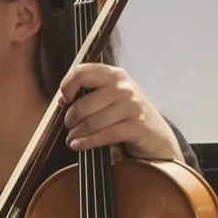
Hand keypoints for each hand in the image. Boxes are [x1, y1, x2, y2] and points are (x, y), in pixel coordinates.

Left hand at [58, 62, 177, 163]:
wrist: (156, 135)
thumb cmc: (126, 116)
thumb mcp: (109, 99)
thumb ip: (88, 95)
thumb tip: (62, 100)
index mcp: (114, 75)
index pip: (82, 72)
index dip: (67, 85)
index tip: (64, 100)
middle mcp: (124, 87)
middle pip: (83, 105)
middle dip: (70, 120)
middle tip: (69, 127)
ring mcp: (132, 106)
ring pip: (92, 122)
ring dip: (76, 134)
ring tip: (72, 139)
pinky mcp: (137, 126)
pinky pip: (104, 135)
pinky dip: (87, 143)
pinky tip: (78, 145)